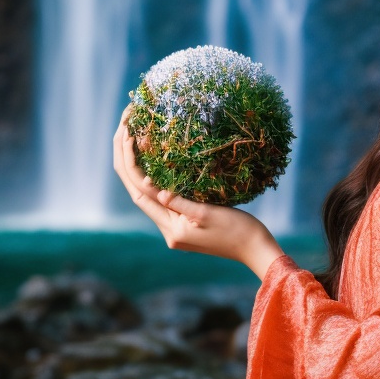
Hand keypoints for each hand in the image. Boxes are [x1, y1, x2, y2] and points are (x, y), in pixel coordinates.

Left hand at [113, 111, 284, 280]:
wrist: (256, 249)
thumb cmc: (239, 231)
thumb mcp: (209, 214)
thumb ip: (181, 203)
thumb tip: (156, 190)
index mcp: (172, 229)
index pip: (141, 193)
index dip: (130, 164)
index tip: (128, 135)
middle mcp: (168, 230)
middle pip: (137, 192)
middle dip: (126, 161)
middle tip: (123, 128)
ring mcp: (174, 228)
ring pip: (146, 194)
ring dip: (136, 168)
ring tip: (130, 138)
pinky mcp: (183, 223)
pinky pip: (160, 197)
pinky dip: (152, 178)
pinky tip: (151, 161)